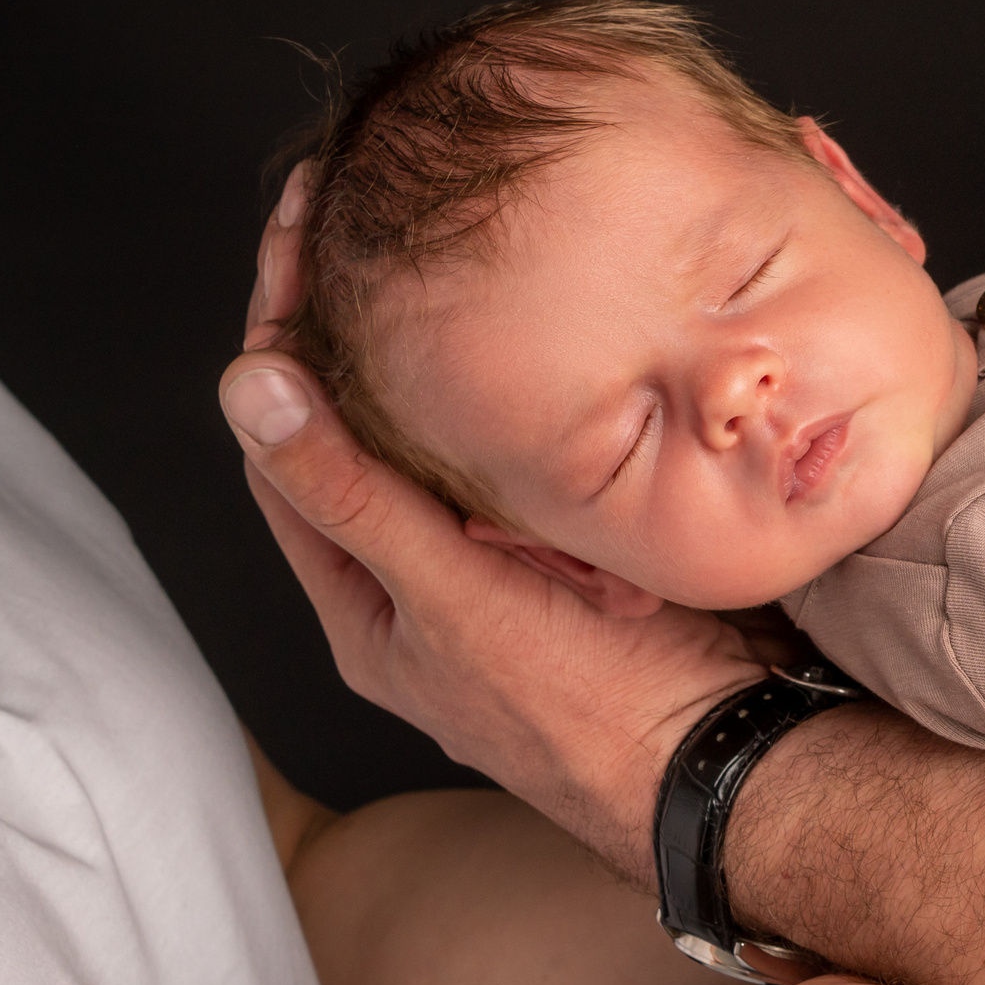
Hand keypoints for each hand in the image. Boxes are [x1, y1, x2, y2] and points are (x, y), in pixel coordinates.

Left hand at [223, 168, 760, 874]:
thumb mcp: (453, 598)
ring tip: (452, 254)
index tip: (300, 229)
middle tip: (372, 216)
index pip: (289, 447)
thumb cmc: (591, 712)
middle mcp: (431, 594)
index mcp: (371, 612)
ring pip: (457, 446)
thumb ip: (355, 493)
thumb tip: (250, 386)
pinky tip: (549, 341)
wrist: (734, 767)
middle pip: (368, 438)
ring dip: (450, 357)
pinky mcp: (588, 561)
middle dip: (363, 329)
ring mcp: (512, 576)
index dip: (279, 334)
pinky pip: (538, 462)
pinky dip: (529, 398)